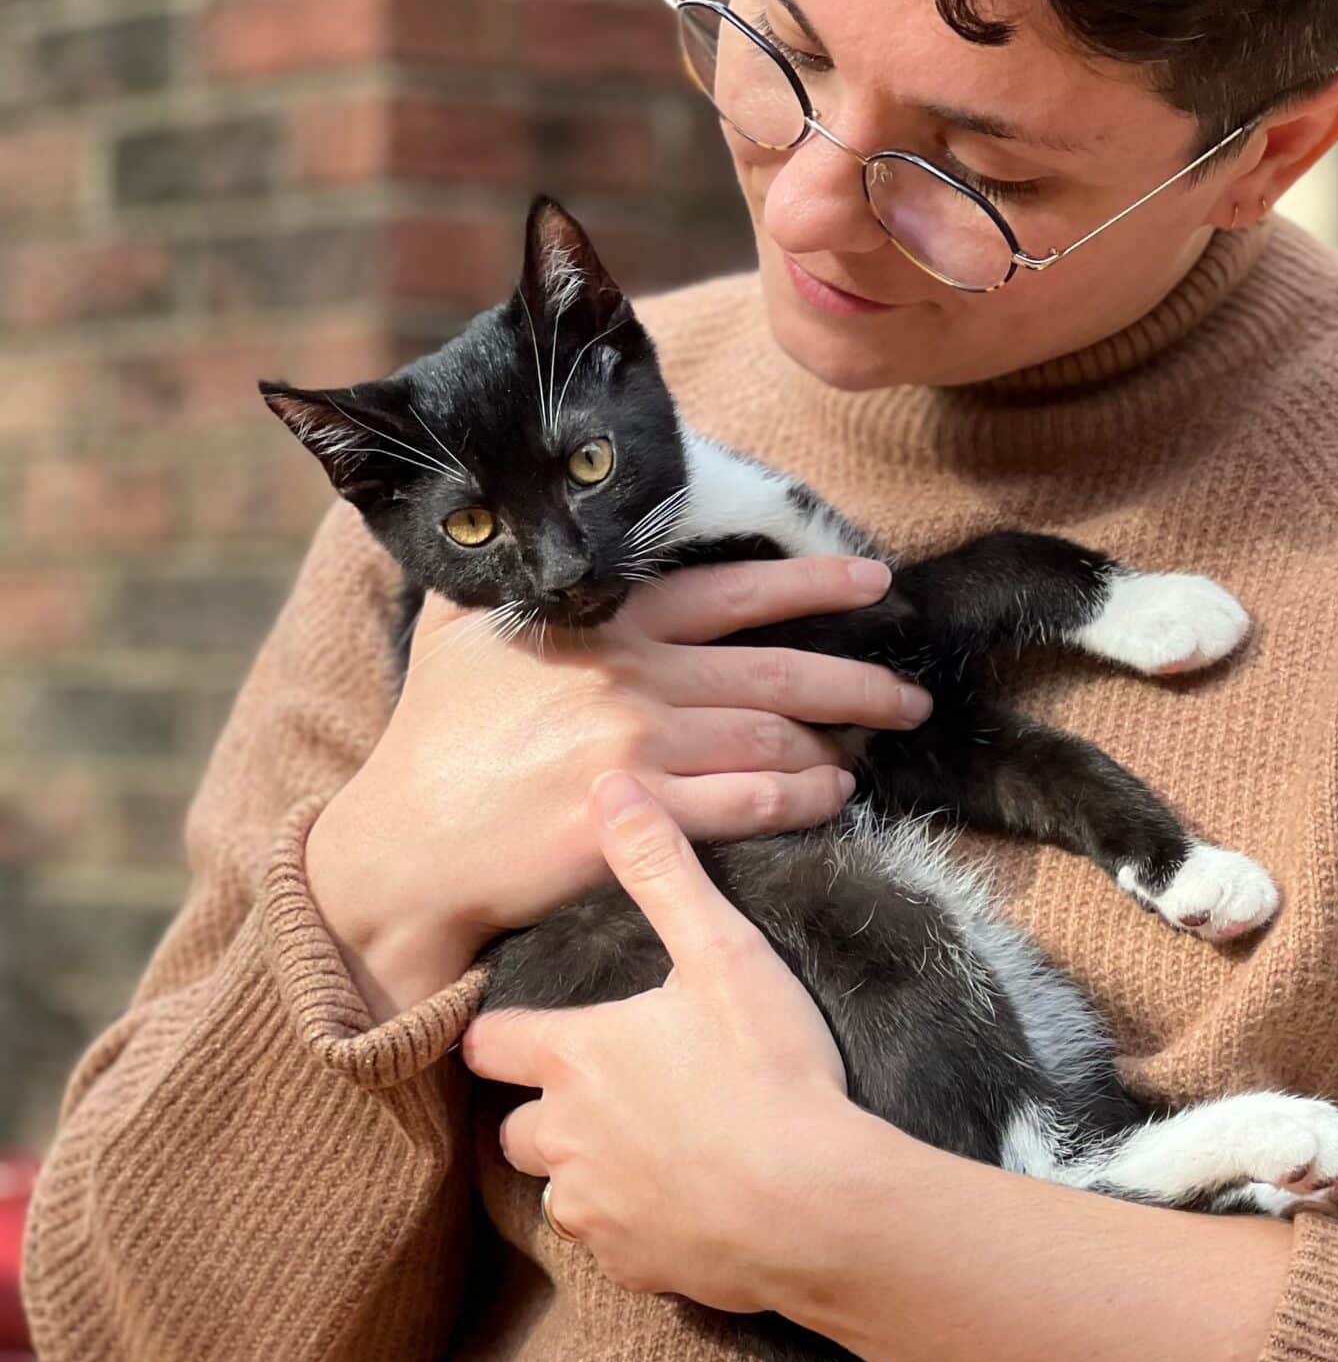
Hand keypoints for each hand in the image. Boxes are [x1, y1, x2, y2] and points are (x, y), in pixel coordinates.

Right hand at [308, 553, 931, 1018]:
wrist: (403, 847)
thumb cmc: (430, 738)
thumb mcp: (460, 628)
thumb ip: (506, 573)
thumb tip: (516, 514)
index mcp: (602, 623)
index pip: (731, 589)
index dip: (812, 581)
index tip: (873, 579)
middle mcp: (631, 677)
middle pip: (776, 670)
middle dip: (859, 679)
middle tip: (912, 693)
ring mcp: (637, 750)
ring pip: (773, 739)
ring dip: (836, 745)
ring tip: (870, 751)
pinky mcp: (639, 820)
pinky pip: (750, 806)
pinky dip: (804, 800)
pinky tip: (832, 798)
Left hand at [462, 772, 867, 1309]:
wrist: (819, 1206)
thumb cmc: (771, 1070)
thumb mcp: (722, 954)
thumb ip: (662, 871)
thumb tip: (610, 786)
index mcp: (572, 1058)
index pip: (487, 1042)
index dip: (500, 1030)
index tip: (521, 1024)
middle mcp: (563, 1140)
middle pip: (514, 1126)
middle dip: (545, 1108)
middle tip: (605, 1087)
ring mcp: (595, 1213)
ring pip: (560, 1190)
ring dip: (588, 1169)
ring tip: (651, 1144)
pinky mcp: (633, 1270)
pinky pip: (610, 1244)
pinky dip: (634, 1223)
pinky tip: (687, 1199)